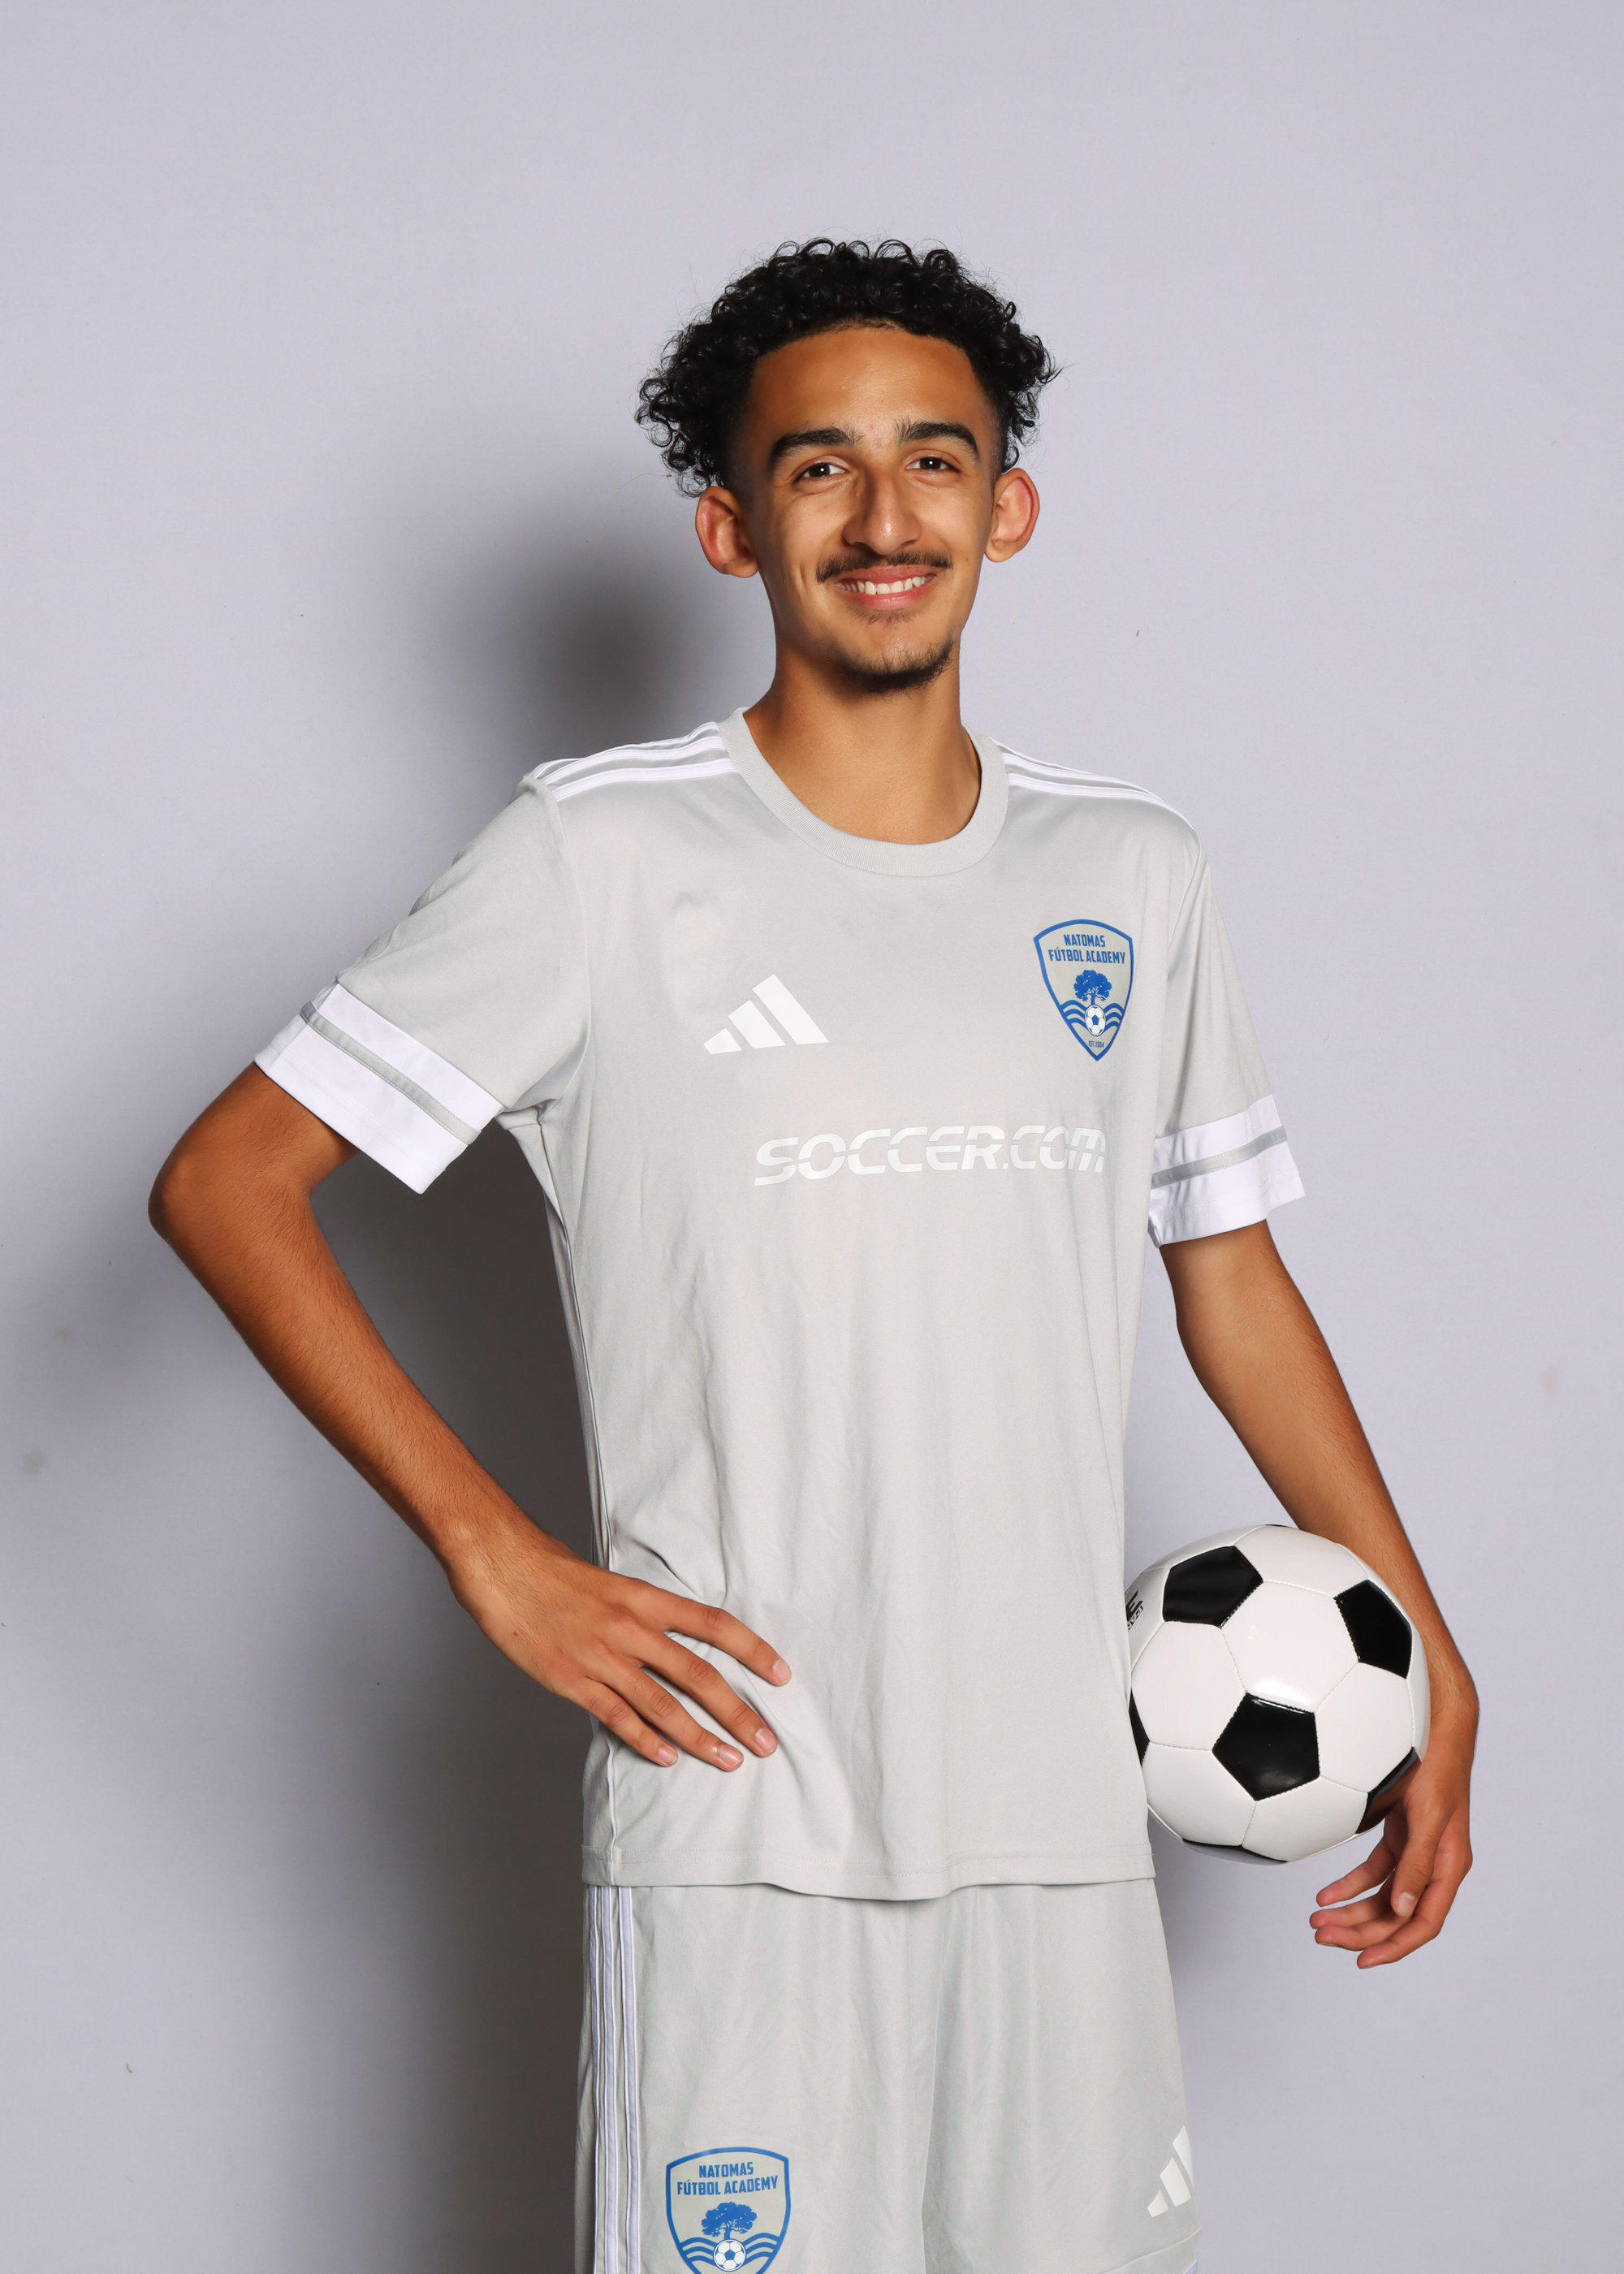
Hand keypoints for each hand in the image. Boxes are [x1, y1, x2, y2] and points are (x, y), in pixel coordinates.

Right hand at [449, 1511, 789, 1770]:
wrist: (502, 1567)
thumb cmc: (552, 1571)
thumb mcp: (609, 1582)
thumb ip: (641, 1611)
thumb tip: (669, 1635)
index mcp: (644, 1598)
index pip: (713, 1625)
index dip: (751, 1650)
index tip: (781, 1674)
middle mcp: (630, 1628)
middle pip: (698, 1674)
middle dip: (737, 1711)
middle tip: (765, 1740)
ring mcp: (601, 1658)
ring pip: (663, 1705)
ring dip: (700, 1737)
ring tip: (729, 1760)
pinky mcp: (572, 1682)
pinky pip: (617, 1717)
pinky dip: (646, 1741)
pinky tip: (668, 1758)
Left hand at [1309, 1711, 1474, 1965]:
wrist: (1432, 1723)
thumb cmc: (1436, 1765)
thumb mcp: (1427, 1815)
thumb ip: (1415, 1863)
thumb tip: (1401, 1911)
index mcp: (1447, 1866)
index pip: (1423, 1922)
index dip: (1394, 1947)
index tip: (1361, 1961)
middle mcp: (1433, 1864)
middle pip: (1397, 1915)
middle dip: (1361, 1931)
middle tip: (1321, 1936)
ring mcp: (1414, 1850)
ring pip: (1383, 1897)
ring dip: (1351, 1912)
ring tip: (1316, 1921)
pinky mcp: (1398, 1833)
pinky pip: (1374, 1871)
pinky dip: (1350, 1885)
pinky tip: (1325, 1895)